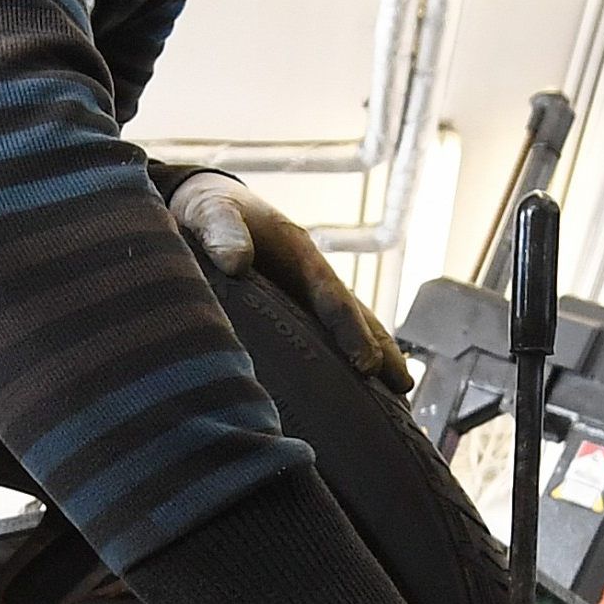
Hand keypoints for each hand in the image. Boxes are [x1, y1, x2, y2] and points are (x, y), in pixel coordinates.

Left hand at [168, 171, 411, 390]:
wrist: (200, 205)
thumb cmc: (208, 208)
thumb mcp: (211, 211)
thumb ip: (222, 231)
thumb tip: (235, 262)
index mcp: (299, 255)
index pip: (332, 298)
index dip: (350, 331)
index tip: (365, 364)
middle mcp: (307, 279)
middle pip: (352, 317)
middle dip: (379, 350)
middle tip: (403, 386)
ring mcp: (298, 297)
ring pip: (338, 332)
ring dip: (368, 360)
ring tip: (396, 398)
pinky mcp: (282, 313)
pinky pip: (312, 340)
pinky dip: (331, 365)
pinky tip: (341, 394)